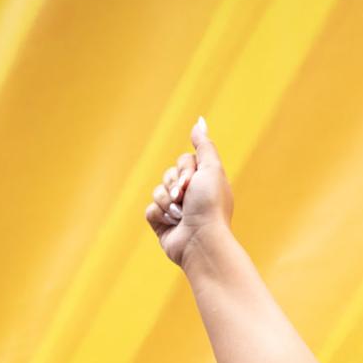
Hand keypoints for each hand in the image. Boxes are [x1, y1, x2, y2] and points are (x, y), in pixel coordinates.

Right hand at [145, 116, 234, 267]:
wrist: (200, 240)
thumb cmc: (210, 205)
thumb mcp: (211, 169)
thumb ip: (204, 145)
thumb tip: (199, 121)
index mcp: (205, 182)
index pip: (183, 161)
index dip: (185, 169)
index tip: (193, 182)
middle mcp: (191, 195)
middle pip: (168, 173)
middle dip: (174, 185)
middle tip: (186, 198)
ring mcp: (177, 210)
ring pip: (157, 191)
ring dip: (167, 201)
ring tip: (181, 214)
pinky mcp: (163, 224)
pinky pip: (150, 209)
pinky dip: (159, 214)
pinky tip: (172, 223)